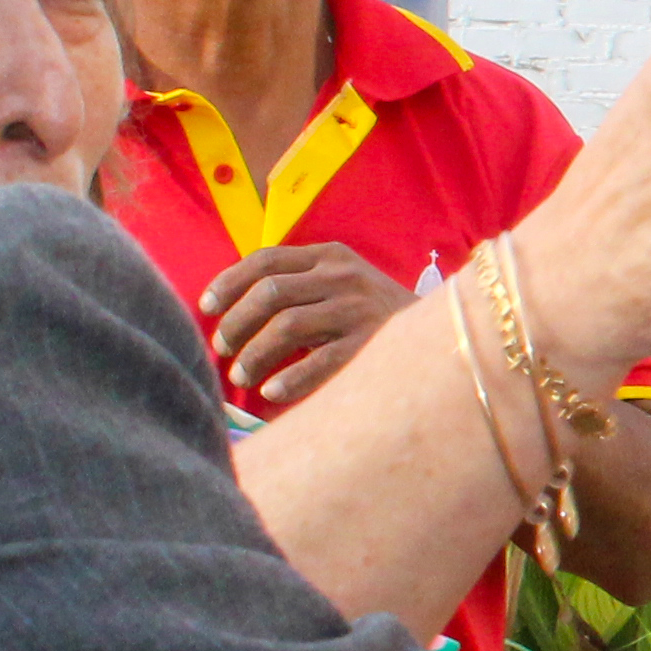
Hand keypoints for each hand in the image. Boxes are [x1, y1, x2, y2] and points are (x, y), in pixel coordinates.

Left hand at [202, 241, 411, 411]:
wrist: (443, 334)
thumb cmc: (375, 315)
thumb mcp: (341, 284)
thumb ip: (298, 286)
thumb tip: (232, 311)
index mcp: (331, 256)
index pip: (266, 259)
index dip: (228, 282)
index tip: (206, 307)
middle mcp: (343, 276)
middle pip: (270, 293)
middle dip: (236, 323)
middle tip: (221, 349)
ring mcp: (359, 309)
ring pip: (287, 325)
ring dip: (254, 354)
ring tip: (240, 376)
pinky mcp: (372, 344)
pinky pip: (320, 362)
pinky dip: (290, 379)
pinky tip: (272, 394)